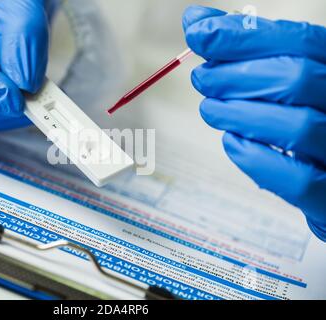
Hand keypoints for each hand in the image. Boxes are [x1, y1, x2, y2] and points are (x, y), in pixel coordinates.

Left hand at [183, 5, 325, 240]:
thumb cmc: (306, 121)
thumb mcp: (286, 79)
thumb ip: (249, 50)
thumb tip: (198, 23)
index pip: (299, 42)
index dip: (243, 36)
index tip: (198, 32)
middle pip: (296, 78)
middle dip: (236, 75)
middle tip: (201, 78)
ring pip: (296, 126)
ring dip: (238, 114)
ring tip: (209, 109)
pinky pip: (297, 178)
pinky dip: (254, 157)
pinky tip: (230, 142)